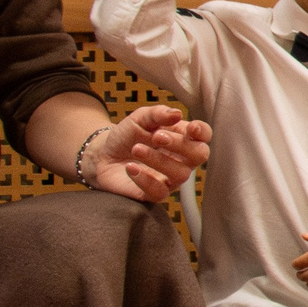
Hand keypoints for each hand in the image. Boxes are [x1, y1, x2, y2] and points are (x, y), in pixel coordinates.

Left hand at [84, 104, 209, 200]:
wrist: (103, 155)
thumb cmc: (126, 136)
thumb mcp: (139, 118)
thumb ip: (157, 113)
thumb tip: (177, 114)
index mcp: (183, 138)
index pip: (204, 136)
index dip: (203, 132)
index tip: (191, 128)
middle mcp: (182, 159)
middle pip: (200, 155)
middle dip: (180, 145)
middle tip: (156, 136)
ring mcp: (171, 177)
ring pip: (181, 174)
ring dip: (158, 160)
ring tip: (136, 149)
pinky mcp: (155, 193)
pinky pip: (160, 192)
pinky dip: (145, 180)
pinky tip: (131, 168)